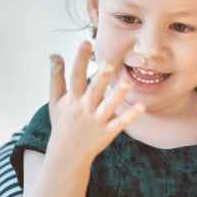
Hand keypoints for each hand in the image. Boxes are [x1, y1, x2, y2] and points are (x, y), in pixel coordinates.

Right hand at [47, 41, 142, 160]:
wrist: (66, 154)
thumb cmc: (62, 122)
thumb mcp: (55, 101)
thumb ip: (56, 77)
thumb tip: (54, 55)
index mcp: (71, 99)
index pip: (75, 76)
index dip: (80, 59)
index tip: (85, 42)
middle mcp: (84, 108)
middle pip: (93, 90)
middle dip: (100, 77)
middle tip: (109, 63)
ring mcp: (96, 120)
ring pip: (108, 106)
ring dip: (118, 95)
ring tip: (127, 82)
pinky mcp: (107, 132)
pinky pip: (120, 123)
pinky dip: (130, 116)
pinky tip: (141, 106)